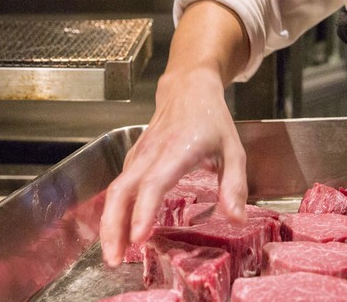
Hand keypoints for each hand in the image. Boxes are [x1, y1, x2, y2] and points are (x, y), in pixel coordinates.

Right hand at [98, 67, 247, 265]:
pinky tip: (119, 233)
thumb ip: (234, 186)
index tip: (138, 238)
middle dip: (113, 226)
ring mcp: (139, 155)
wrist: (188, 88)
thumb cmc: (211, 120)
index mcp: (178, 150)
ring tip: (114, 254)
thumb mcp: (233, 150)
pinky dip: (115, 211)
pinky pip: (119, 186)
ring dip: (110, 223)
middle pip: (122, 191)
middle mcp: (151, 153)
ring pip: (115, 190)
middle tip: (115, 258)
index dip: (143, 211)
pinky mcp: (133, 159)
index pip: (154, 184)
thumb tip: (236, 219)